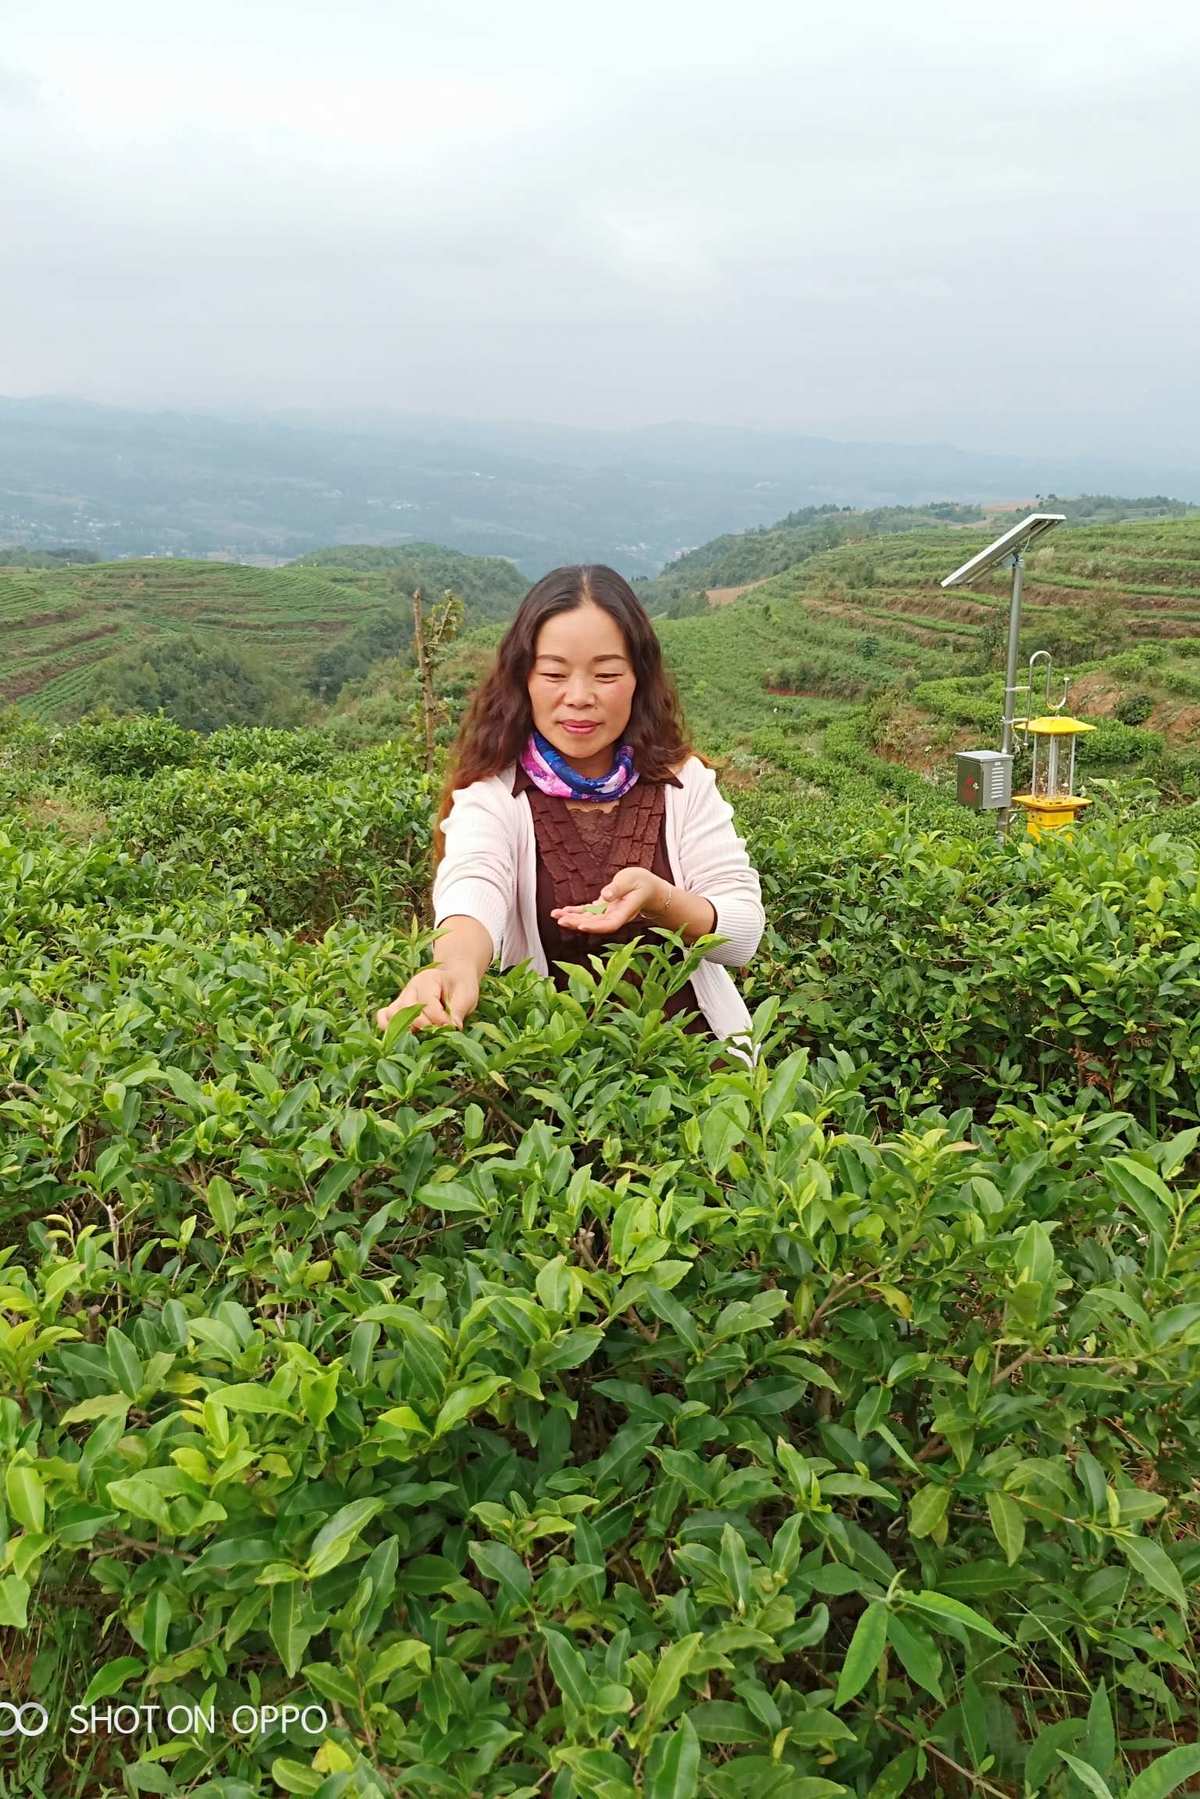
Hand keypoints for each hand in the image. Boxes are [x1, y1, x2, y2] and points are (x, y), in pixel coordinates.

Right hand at [376, 963, 479, 1033]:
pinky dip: (388, 1028)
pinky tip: (405, 1036)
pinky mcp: (397, 1008)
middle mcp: (410, 988)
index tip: (452, 1026)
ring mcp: (401, 998)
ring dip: (405, 1028)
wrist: (453, 978)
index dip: (440, 1020)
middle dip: (424, 1026)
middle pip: (406, 1010)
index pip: (427, 1004)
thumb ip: (458, 1011)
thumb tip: (452, 1028)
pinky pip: (383, 1017)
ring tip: (423, 1035)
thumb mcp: (466, 995)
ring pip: (391, 1015)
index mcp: (427, 980)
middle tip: (438, 1032)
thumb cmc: (460, 986)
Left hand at [551, 867, 670, 934]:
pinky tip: (562, 911)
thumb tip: (604, 895)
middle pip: (595, 924)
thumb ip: (618, 888)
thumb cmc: (642, 882)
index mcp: (625, 912)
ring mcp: (608, 914)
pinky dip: (575, 912)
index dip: (595, 927)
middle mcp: (615, 916)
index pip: (609, 924)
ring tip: (555, 915)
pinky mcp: (603, 908)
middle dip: (576, 923)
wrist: (647, 887)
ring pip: (588, 920)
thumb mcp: (631, 879)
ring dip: (571, 918)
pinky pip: (587, 913)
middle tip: (560, 920)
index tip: (581, 926)